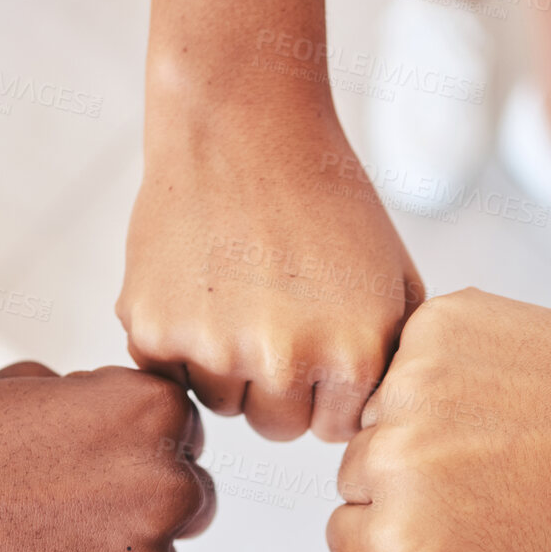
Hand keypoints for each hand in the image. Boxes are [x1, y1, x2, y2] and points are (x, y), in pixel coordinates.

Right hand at [0, 363, 214, 551]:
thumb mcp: (29, 387)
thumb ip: (103, 408)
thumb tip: (144, 433)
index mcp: (154, 412)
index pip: (183, 439)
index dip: (124, 457)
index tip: (65, 472)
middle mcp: (168, 487)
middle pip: (185, 507)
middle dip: (130, 516)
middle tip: (43, 523)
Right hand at [118, 93, 422, 441]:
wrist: (242, 124)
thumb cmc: (323, 197)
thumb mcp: (394, 277)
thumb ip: (396, 357)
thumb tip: (386, 419)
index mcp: (353, 355)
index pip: (333, 427)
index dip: (325, 386)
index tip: (317, 336)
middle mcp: (284, 362)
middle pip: (276, 426)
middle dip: (277, 384)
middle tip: (273, 311)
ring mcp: (214, 349)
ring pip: (221, 403)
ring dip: (226, 365)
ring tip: (237, 292)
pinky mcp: (154, 331)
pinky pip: (169, 373)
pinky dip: (178, 339)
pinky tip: (199, 282)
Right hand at [326, 288, 550, 551]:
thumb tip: (368, 547)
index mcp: (398, 536)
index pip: (342, 535)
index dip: (390, 533)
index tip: (436, 522)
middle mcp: (394, 459)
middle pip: (353, 471)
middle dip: (399, 478)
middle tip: (471, 475)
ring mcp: (413, 384)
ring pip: (378, 408)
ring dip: (415, 418)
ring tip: (490, 430)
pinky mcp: (437, 327)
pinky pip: (409, 352)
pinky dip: (443, 366)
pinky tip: (497, 389)